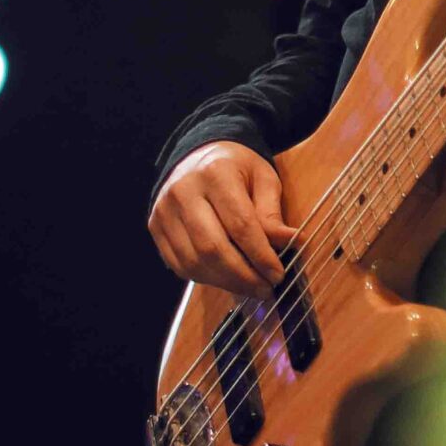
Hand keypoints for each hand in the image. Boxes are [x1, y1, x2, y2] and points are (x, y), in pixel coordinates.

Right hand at [148, 139, 291, 298]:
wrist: (197, 156)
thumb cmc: (237, 169)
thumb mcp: (263, 178)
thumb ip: (272, 212)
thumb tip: (290, 242)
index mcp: (215, 173)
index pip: (240, 224)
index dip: (260, 255)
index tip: (278, 274)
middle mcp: (183, 191)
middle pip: (213, 248)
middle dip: (243, 276)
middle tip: (265, 289)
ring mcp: (164, 210)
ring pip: (194, 261)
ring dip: (225, 282)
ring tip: (250, 288)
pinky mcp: (155, 226)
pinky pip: (180, 264)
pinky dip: (206, 278)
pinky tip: (227, 280)